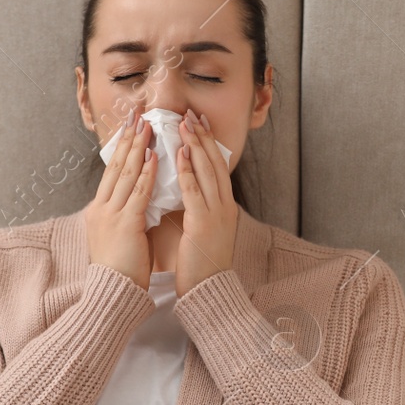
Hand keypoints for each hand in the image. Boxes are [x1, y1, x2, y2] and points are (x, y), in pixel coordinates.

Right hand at [85, 109, 154, 290]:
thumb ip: (128, 214)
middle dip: (128, 138)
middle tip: (137, 114)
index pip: (112, 172)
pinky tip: (155, 156)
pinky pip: (138, 192)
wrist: (112, 294)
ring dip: (138, 147)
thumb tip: (141, 198)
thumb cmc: (121, 269)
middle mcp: (101, 208)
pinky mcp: (124, 224)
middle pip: (115, 166)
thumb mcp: (121, 235)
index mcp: (100, 210)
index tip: (130, 127)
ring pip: (125, 173)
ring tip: (147, 125)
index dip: (122, 148)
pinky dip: (147, 172)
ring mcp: (110, 214)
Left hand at [174, 108, 238, 297]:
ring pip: (207, 171)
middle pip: (215, 163)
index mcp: (224, 207)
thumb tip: (181, 190)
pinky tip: (180, 154)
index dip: (208, 144)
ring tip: (185, 124)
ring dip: (195, 145)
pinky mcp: (204, 222)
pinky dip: (188, 171)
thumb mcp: (203, 231)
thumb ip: (196, 209)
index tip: (199, 124)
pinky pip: (195, 191)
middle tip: (192, 114)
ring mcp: (217, 213)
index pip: (218, 168)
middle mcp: (224, 206)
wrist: (209, 290)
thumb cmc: (201, 266)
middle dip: (202, 136)